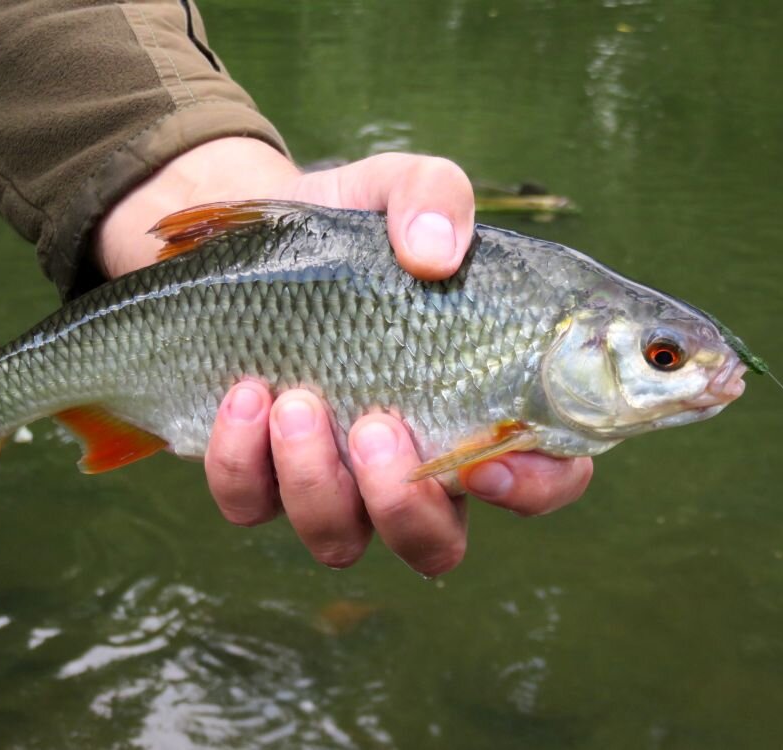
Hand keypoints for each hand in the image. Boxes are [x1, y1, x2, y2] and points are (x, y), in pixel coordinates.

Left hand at [97, 137, 592, 575]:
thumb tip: (435, 249)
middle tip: (377, 424)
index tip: (487, 459)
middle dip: (406, 505)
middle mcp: (411, 463)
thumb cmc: (345, 233)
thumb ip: (435, 195)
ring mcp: (333, 480)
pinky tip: (242, 393)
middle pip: (435, 544)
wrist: (241, 248)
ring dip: (317, 479)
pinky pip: (253, 506)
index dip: (531, 488)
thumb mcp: (396, 188)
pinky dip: (244, 460)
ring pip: (340, 538)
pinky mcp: (259, 477)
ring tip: (295, 397)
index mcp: (475, 407)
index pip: (541, 477)